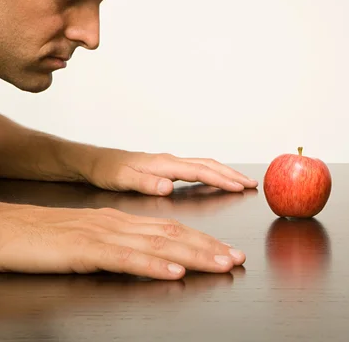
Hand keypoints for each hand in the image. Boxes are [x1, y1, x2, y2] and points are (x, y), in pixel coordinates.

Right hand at [0, 203, 244, 279]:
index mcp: (122, 221)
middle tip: (237, 258)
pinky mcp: (85, 249)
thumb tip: (155, 258)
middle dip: (210, 247)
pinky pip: (125, 259)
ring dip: (194, 255)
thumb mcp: (93, 240)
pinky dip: (153, 266)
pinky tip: (173, 272)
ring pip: (159, 244)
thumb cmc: (46, 237)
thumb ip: (123, 246)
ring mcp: (103, 234)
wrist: (8, 229)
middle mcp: (120, 223)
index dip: (204, 240)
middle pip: (174, 234)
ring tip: (220, 264)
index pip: (173, 229)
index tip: (227, 251)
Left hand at [83, 148, 257, 195]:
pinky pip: (198, 168)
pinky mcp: (169, 168)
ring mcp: (171, 163)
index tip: (238, 187)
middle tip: (251, 184)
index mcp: (164, 164)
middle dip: (232, 174)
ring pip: (205, 165)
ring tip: (243, 182)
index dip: (220, 180)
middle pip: (209, 164)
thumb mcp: (122, 179)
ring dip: (226, 172)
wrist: (96, 161)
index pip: (199, 171)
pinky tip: (218, 180)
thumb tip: (167, 186)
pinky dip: (214, 173)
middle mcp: (171, 161)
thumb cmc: (108, 171)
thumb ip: (145, 183)